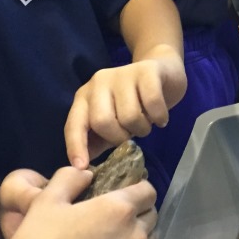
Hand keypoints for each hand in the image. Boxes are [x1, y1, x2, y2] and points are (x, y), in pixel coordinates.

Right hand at [0, 169, 157, 238]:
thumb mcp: (47, 200)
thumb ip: (70, 177)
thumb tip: (87, 173)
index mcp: (119, 208)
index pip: (147, 191)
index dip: (137, 187)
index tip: (123, 191)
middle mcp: (135, 234)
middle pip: (151, 214)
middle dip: (138, 210)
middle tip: (115, 214)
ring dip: (139, 234)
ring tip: (117, 237)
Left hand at [66, 52, 186, 167]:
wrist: (163, 71)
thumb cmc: (135, 102)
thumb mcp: (112, 123)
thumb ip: (96, 141)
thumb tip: (82, 167)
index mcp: (85, 96)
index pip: (74, 124)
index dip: (76, 146)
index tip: (82, 167)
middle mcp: (100, 82)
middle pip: (103, 121)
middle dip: (120, 137)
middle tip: (131, 134)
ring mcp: (124, 73)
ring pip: (130, 116)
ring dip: (143, 128)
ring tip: (148, 123)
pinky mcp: (148, 71)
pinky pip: (152, 103)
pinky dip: (159, 118)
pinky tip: (161, 119)